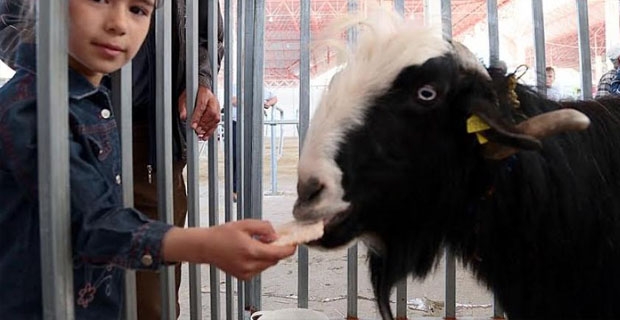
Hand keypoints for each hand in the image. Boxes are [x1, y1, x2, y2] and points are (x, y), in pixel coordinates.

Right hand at [161, 220, 296, 279]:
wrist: (206, 246)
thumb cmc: (222, 235)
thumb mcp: (245, 224)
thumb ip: (264, 228)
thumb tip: (276, 235)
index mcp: (251, 250)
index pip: (278, 254)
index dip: (289, 249)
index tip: (294, 244)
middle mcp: (249, 264)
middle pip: (274, 260)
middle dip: (276, 250)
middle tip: (272, 239)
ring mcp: (246, 272)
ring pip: (268, 265)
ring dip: (268, 255)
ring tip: (256, 244)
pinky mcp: (244, 276)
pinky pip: (259, 269)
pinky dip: (260, 261)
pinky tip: (250, 252)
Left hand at [179, 86, 220, 140]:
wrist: (201, 89)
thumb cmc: (193, 93)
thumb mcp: (184, 97)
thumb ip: (183, 107)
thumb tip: (183, 116)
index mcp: (204, 93)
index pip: (202, 106)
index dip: (197, 117)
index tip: (193, 125)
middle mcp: (213, 100)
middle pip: (211, 113)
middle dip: (203, 124)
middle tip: (196, 131)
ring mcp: (217, 106)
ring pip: (215, 119)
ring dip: (207, 128)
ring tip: (200, 134)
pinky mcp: (218, 112)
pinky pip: (217, 122)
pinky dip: (211, 130)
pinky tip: (206, 135)